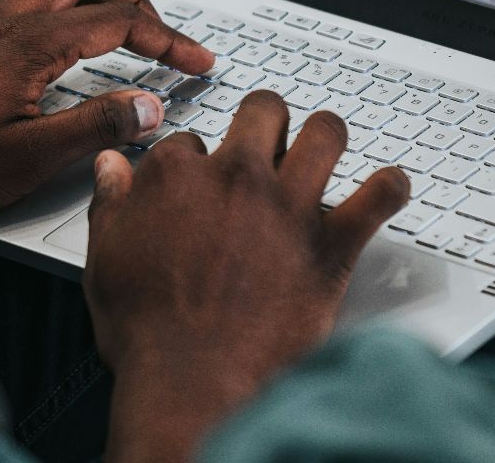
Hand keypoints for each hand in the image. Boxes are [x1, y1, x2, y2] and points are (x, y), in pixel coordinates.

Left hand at [0, 0, 213, 216]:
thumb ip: (96, 127)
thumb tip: (148, 106)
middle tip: (154, 31)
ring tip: (101, 17)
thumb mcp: (31, 158)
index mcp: (29, 42)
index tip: (196, 61)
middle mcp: (0, 19)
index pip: (119, 19)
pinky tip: (31, 30)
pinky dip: (29, 0)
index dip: (168, 38)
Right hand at [84, 91, 409, 461]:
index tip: (199, 182)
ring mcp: (288, 207)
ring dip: (327, 137)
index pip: (189, 141)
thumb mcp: (105, 258)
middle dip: (265, 121)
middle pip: (263, 112)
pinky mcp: (331, 245)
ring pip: (326, 133)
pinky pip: (378, 197)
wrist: (193, 382)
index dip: (195, 161)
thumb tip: (111, 168)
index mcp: (177, 177)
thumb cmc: (148, 331)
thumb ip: (111, 203)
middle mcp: (237, 178)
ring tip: (325, 148)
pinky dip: (389, 188)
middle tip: (267, 142)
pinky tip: (387, 189)